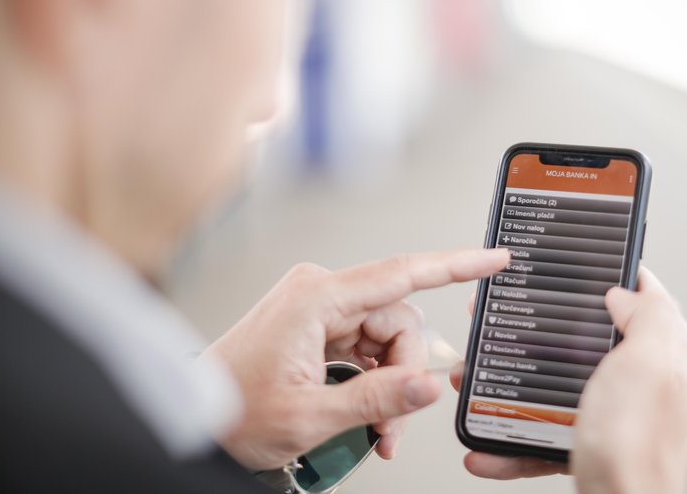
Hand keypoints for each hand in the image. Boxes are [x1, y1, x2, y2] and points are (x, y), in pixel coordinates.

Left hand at [205, 248, 509, 470]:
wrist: (193, 420)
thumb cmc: (229, 410)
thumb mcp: (311, 417)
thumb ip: (377, 399)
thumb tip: (430, 385)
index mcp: (315, 298)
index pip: (402, 274)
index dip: (456, 264)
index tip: (493, 259)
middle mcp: (320, 293)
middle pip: (399, 321)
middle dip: (405, 373)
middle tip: (393, 423)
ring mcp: (319, 308)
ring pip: (387, 337)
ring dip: (390, 383)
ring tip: (378, 428)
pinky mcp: (319, 325)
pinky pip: (367, 346)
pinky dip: (375, 380)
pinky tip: (368, 412)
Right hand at [450, 268, 686, 493]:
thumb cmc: (638, 447)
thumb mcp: (648, 362)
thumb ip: (647, 314)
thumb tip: (623, 292)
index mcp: (667, 351)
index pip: (642, 293)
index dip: (605, 275)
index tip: (568, 264)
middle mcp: (643, 378)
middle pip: (585, 336)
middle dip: (540, 330)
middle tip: (503, 321)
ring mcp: (613, 411)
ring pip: (554, 382)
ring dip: (509, 382)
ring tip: (476, 378)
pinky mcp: (588, 441)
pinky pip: (540, 428)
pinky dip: (509, 435)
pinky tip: (486, 444)